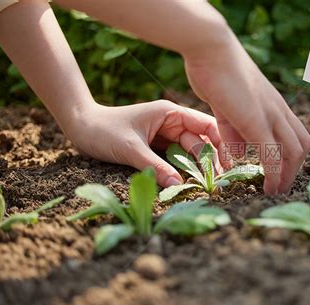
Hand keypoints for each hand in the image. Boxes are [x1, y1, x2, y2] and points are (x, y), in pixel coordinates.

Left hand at [63, 100, 228, 187]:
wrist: (80, 128)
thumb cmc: (103, 131)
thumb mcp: (131, 149)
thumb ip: (156, 167)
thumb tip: (179, 187)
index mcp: (170, 113)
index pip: (205, 125)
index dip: (220, 143)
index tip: (228, 164)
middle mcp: (172, 122)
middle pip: (200, 142)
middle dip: (209, 161)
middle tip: (217, 183)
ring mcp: (165, 135)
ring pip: (189, 153)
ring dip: (196, 168)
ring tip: (206, 186)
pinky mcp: (157, 146)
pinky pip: (175, 159)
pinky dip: (182, 170)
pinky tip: (188, 182)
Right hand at [184, 34, 309, 194]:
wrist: (211, 48)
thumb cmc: (215, 73)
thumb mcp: (226, 107)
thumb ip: (232, 131)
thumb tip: (237, 155)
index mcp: (274, 105)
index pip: (296, 135)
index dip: (292, 158)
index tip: (280, 175)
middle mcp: (278, 109)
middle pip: (302, 145)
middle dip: (294, 170)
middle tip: (281, 188)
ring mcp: (271, 114)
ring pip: (294, 151)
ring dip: (287, 175)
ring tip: (275, 191)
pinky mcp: (256, 119)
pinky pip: (272, 153)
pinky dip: (274, 173)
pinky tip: (268, 186)